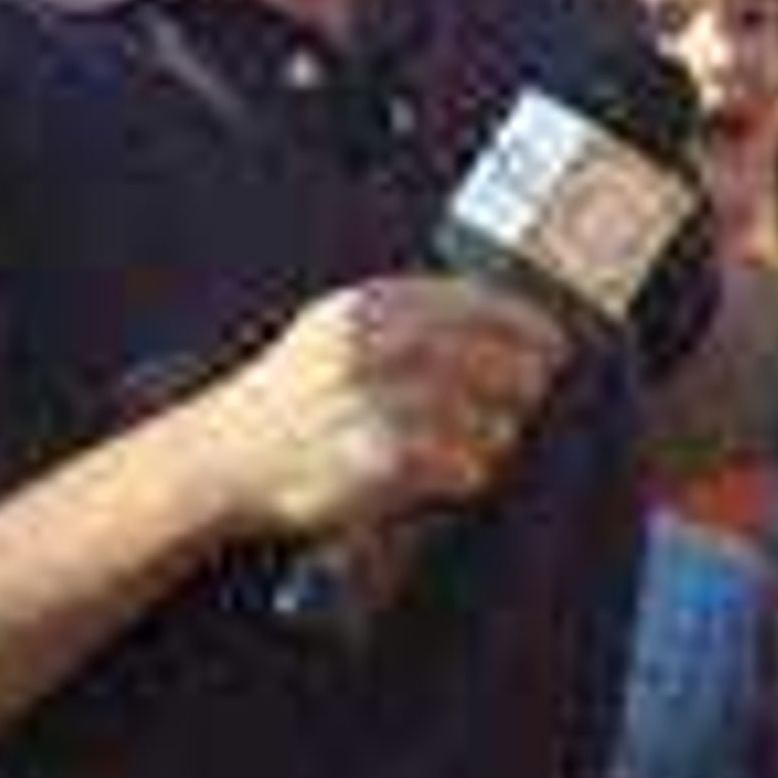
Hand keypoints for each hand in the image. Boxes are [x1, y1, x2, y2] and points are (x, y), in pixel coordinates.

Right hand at [181, 275, 570, 543]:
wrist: (221, 458)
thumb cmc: (292, 394)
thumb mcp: (335, 327)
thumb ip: (411, 316)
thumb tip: (517, 326)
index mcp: (370, 306)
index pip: (481, 304)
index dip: (529, 326)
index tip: (556, 345)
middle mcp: (378, 346)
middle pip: (504, 364)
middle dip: (521, 389)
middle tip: (516, 404)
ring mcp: (382, 402)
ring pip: (495, 422)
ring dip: (493, 439)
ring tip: (460, 444)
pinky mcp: (385, 459)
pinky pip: (468, 466)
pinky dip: (468, 473)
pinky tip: (442, 473)